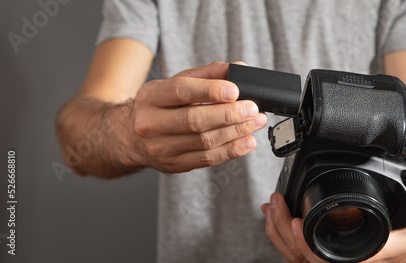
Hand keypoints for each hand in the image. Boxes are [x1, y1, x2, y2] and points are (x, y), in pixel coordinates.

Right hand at [131, 62, 266, 172]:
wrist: (131, 137)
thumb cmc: (159, 106)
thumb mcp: (176, 83)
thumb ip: (208, 74)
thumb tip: (239, 70)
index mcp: (150, 97)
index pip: (181, 92)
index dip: (210, 91)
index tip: (235, 90)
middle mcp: (151, 124)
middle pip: (194, 120)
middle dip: (229, 115)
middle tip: (252, 109)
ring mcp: (161, 148)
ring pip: (204, 142)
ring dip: (236, 132)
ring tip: (255, 123)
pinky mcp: (174, 165)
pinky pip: (207, 159)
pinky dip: (231, 150)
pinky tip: (247, 141)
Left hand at [261, 165, 405, 262]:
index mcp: (369, 257)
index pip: (330, 261)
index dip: (307, 246)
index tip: (296, 221)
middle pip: (305, 260)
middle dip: (284, 234)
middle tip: (276, 206)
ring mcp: (337, 259)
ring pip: (298, 260)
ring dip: (279, 235)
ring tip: (272, 208)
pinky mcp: (329, 254)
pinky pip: (300, 255)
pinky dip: (283, 238)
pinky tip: (277, 219)